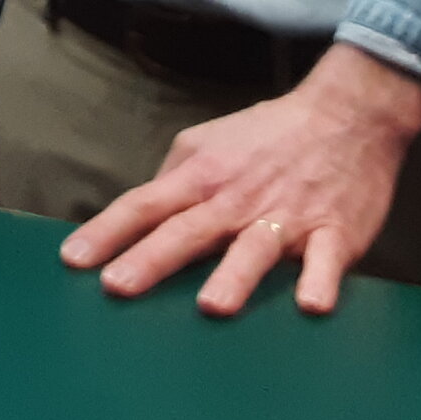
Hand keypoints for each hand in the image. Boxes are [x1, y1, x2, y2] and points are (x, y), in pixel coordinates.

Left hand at [59, 44, 420, 316]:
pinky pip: (326, 260)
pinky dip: (320, 280)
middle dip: (151, 259)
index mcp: (203, 176)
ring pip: (255, 249)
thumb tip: (144, 214)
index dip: (107, 231)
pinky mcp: (334, 232)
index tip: (74, 259)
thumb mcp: (209, 143)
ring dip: (234, 276)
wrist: (346, 113)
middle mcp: (238, 199)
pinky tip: (312, 305)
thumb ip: (176, 178)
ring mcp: (287, 217)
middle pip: (188, 230)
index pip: (145, 205)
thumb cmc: (270, 135)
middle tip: (117, 287)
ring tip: (212, 306)